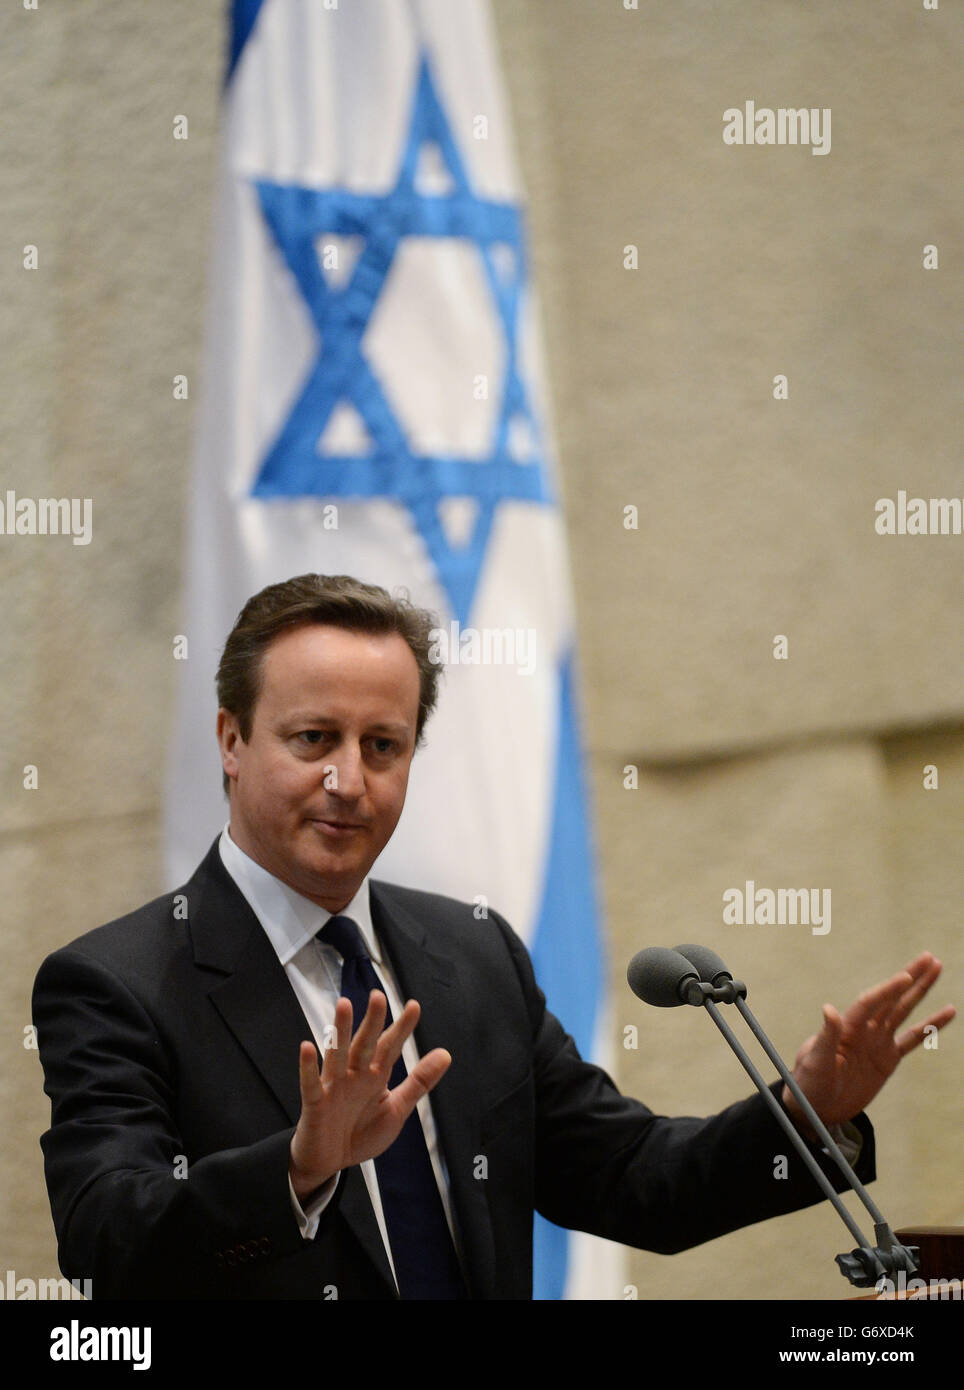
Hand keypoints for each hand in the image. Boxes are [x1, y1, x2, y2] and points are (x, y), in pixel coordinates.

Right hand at [289, 991, 450, 1201]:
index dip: (401, 1028)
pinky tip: (307, 1047)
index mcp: (375, 1076)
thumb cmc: (361, 1132)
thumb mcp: (397, 1108)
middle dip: (372, 1021)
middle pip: (365, 1044)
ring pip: (337, 1055)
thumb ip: (419, 1082)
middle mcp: (354, 1075)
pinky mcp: (315, 1104)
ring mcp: (333, 1087)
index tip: (414, 1006)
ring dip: (339, 1031)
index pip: (390, 1047)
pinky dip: (308, 1067)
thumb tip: (446, 1054)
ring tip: (343, 1005)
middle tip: (378, 996)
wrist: (330, 1162)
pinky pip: (311, 1084)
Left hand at [781, 952, 954, 1136]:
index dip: (887, 989)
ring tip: (937, 969)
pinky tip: (948, 1012)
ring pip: (904, 1010)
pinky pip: (914, 1038)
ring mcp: (878, 1041)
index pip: (870, 1002)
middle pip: (891, 998)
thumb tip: (828, 1008)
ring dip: (920, 990)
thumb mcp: (815, 1061)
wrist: (816, 1107)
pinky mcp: (888, 1058)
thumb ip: (825, 1037)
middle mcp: (864, 1029)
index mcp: (846, 1027)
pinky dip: (931, 1026)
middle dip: (910, 977)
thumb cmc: (809, 1083)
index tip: (906, 977)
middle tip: (929, 958)